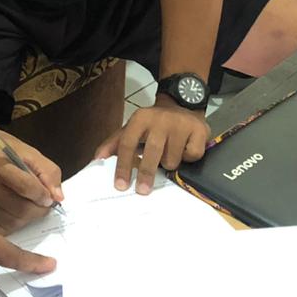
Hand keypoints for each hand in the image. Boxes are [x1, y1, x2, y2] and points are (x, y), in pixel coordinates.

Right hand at [0, 126, 63, 232]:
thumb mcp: (25, 150)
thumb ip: (46, 171)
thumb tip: (57, 198)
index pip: (26, 187)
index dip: (43, 195)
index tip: (48, 197)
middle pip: (20, 210)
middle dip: (38, 210)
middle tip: (43, 205)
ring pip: (11, 222)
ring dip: (27, 219)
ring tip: (29, 207)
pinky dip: (11, 224)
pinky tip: (13, 213)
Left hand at [95, 95, 209, 194]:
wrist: (182, 105)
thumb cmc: (153, 124)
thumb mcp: (132, 128)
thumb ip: (115, 143)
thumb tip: (97, 159)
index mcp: (140, 118)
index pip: (128, 143)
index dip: (123, 165)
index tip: (120, 185)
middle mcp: (160, 119)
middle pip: (151, 152)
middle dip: (146, 173)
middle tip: (142, 190)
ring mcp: (181, 124)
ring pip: (172, 158)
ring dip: (170, 164)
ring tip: (170, 154)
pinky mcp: (199, 130)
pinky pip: (192, 156)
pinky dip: (188, 158)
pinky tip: (185, 149)